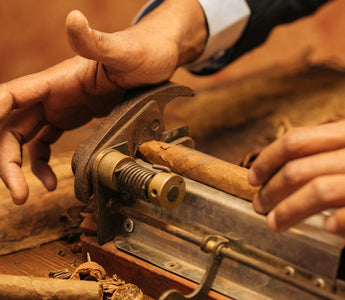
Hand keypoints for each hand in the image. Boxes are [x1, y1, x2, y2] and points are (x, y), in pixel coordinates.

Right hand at [0, 1, 206, 203]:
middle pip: (10, 126)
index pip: (10, 97)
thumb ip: (96, 43)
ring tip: (27, 193)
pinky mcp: (71, 116)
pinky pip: (46, 141)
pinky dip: (42, 162)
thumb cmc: (143, 53)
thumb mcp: (123, 53)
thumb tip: (74, 19)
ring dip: (20, 166)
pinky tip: (51, 179)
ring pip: (24, 137)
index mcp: (56, 80)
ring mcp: (60, 106)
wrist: (156, 59)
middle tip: (17, 193)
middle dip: (7, 160)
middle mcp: (51, 93)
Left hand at [248, 120, 344, 232]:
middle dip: (270, 191)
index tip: (252, 178)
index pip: (294, 142)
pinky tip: (327, 228)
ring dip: (289, 211)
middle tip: (259, 204)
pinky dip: (337, 221)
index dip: (266, 161)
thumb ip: (324, 149)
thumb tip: (281, 170)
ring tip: (275, 223)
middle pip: (297, 169)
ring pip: (318, 191)